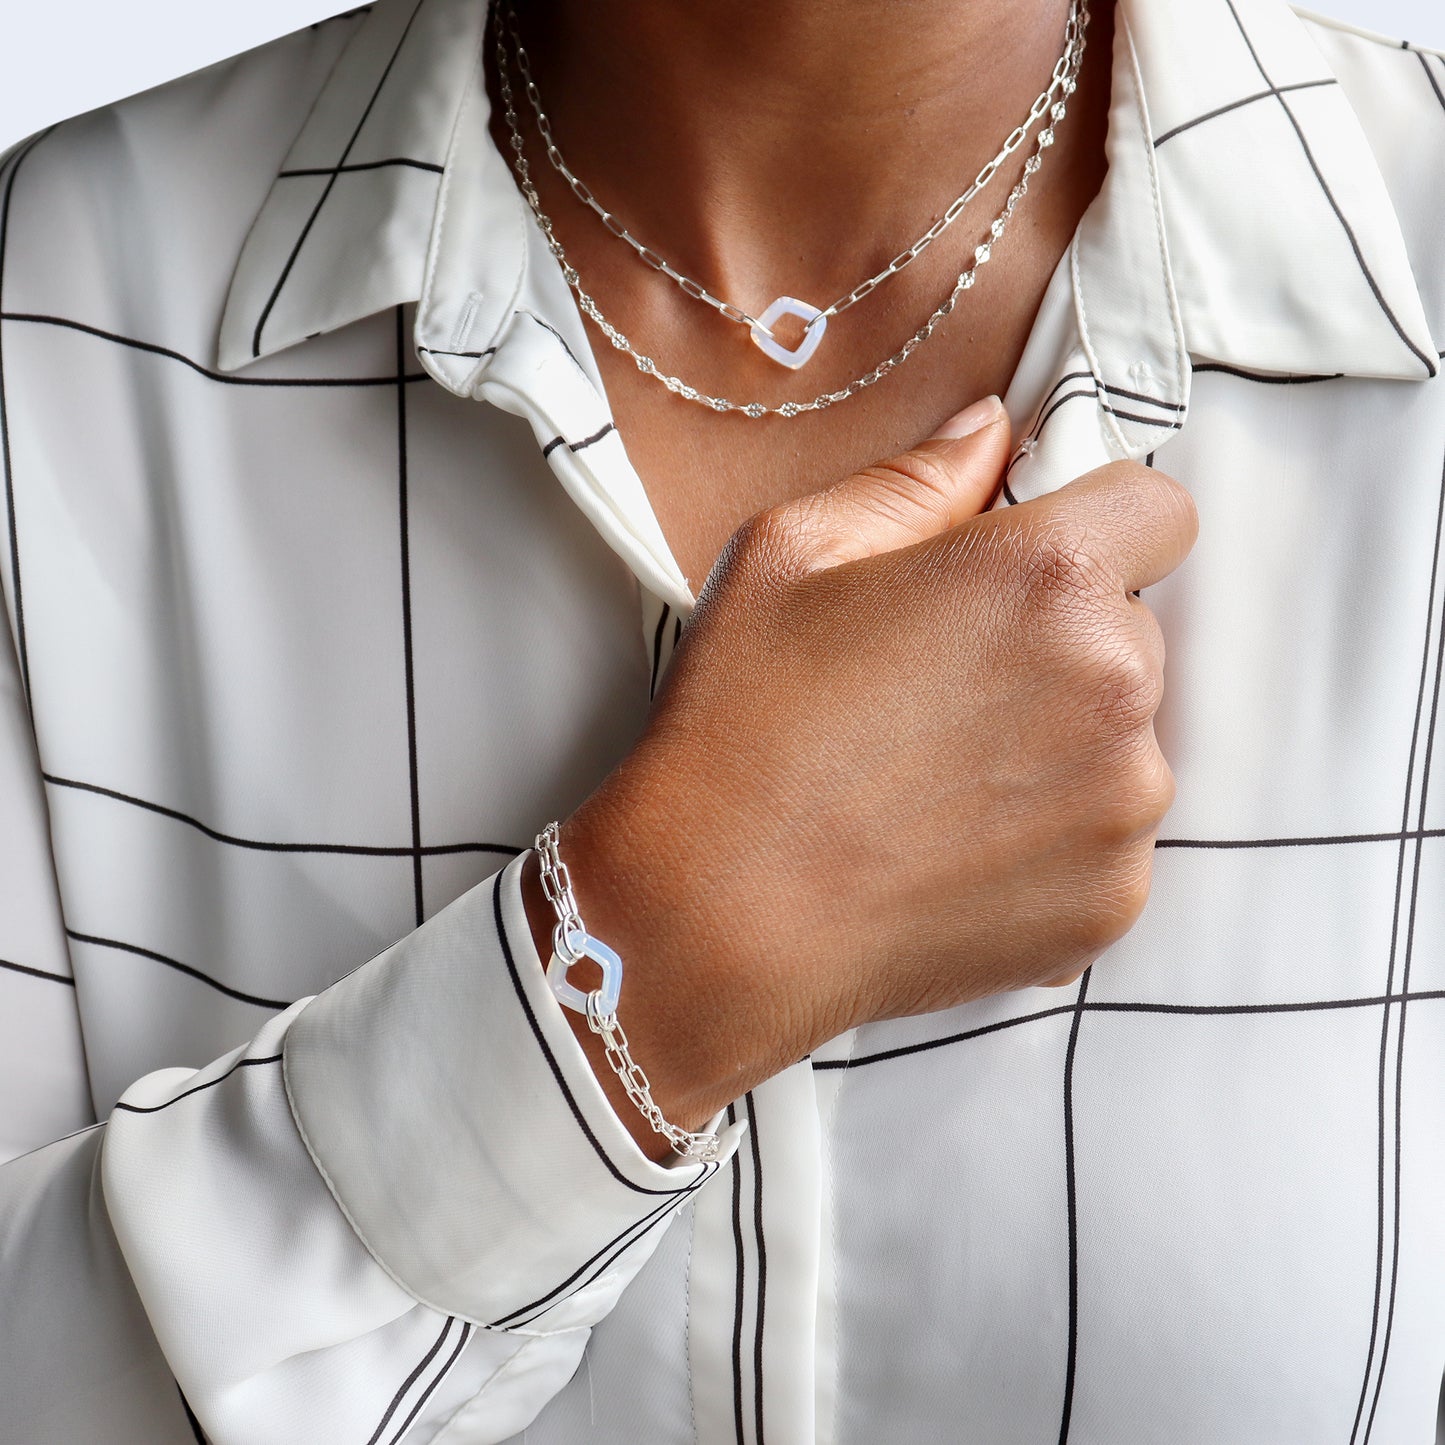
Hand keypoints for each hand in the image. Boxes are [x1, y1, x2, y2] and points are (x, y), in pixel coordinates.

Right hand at [526, 396, 1197, 1147]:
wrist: (718, 917)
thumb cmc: (742, 728)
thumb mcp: (792, 555)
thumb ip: (916, 478)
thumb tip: (991, 430)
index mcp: (1046, 577)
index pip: (1158, 510)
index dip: (1094, 524)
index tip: (1028, 564)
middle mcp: (1113, 685)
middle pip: (1132, 629)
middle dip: (1060, 639)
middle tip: (944, 684)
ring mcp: (1123, 806)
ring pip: (1124, 738)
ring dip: (1059, 741)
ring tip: (937, 777)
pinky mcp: (1112, 900)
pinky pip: (1108, 838)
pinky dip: (1052, 837)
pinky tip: (952, 846)